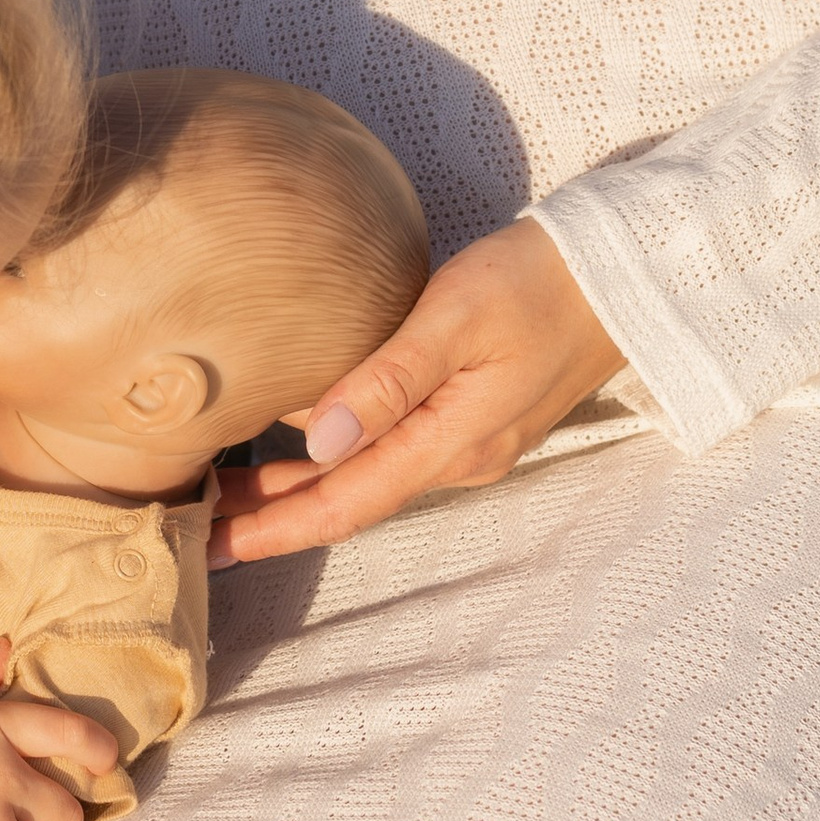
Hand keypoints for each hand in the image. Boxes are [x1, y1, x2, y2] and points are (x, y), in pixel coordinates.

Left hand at [209, 219, 621, 565]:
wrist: (622, 273)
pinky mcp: (472, 413)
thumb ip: (386, 379)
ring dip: (297, 489)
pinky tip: (298, 446)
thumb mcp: (456, 318)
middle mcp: (458, 457)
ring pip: (365, 477)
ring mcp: (468, 440)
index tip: (214, 547)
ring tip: (226, 495)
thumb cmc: (537, 282)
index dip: (277, 529)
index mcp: (452, 443)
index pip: (346, 504)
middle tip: (197, 531)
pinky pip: (388, 451)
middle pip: (348, 500)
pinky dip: (334, 459)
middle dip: (273, 517)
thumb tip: (317, 439)